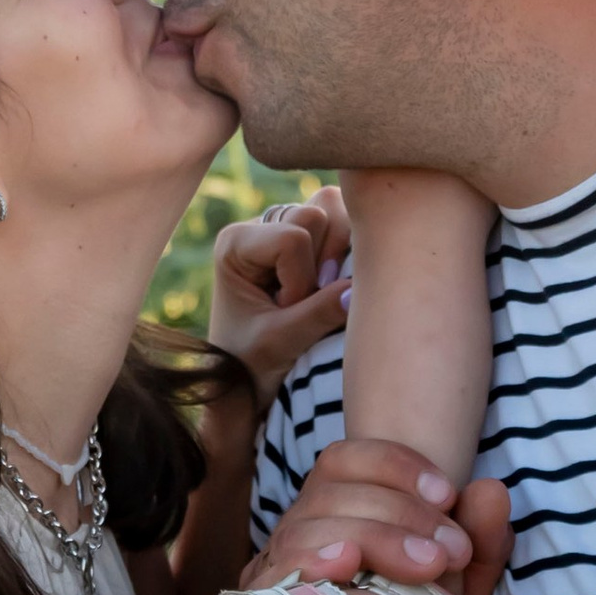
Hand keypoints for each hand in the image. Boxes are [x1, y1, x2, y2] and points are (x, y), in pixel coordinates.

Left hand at [208, 196, 350, 406]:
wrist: (247, 383)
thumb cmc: (251, 363)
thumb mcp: (281, 342)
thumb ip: (319, 313)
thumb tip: (359, 290)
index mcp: (236, 242)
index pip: (292, 238)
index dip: (301, 281)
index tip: (283, 314)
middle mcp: (261, 225)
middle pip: (318, 212)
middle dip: (324, 261)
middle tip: (303, 302)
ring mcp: (288, 227)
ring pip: (336, 211)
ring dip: (339, 255)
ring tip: (318, 292)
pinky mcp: (312, 239)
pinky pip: (346, 226)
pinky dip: (348, 255)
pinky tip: (331, 284)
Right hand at [252, 435, 512, 594]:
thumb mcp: (462, 591)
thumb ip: (481, 541)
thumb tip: (490, 491)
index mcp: (338, 516)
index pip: (344, 461)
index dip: (394, 464)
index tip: (447, 494)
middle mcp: (299, 537)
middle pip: (330, 493)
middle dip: (400, 511)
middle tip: (450, 551)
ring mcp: (273, 576)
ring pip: (304, 526)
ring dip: (373, 536)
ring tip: (424, 567)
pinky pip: (272, 575)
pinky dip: (309, 561)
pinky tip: (344, 565)